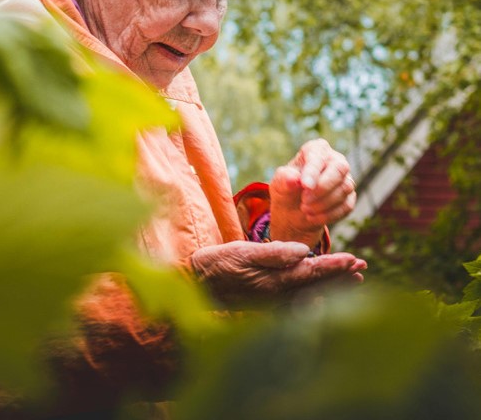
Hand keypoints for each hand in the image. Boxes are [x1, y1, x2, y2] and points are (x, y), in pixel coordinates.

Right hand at [190, 240, 365, 307]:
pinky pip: (300, 302)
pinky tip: (322, 293)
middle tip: (362, 268)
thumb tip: (305, 252)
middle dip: (341, 277)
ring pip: (312, 295)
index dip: (335, 266)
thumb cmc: (217, 263)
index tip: (354, 259)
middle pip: (318, 287)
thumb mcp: (242, 252)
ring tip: (352, 279)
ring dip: (333, 286)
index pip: (312, 273)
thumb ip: (274, 253)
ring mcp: (273, 303)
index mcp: (274, 282)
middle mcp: (278, 296)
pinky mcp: (267, 305)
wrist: (196, 284)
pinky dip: (316, 294)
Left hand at [270, 138, 356, 246]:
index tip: (305, 186)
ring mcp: (345, 179)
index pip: (318, 157)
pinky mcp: (349, 197)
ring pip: (344, 188)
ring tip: (304, 210)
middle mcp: (334, 160)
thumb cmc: (286, 189)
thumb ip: (284, 179)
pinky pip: (346, 206)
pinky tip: (312, 218)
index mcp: (316, 150)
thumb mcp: (279, 184)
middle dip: (322, 188)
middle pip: (339, 169)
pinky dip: (329, 215)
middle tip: (304, 201)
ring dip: (324, 203)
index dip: (313, 172)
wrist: (293, 210)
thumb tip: (293, 179)